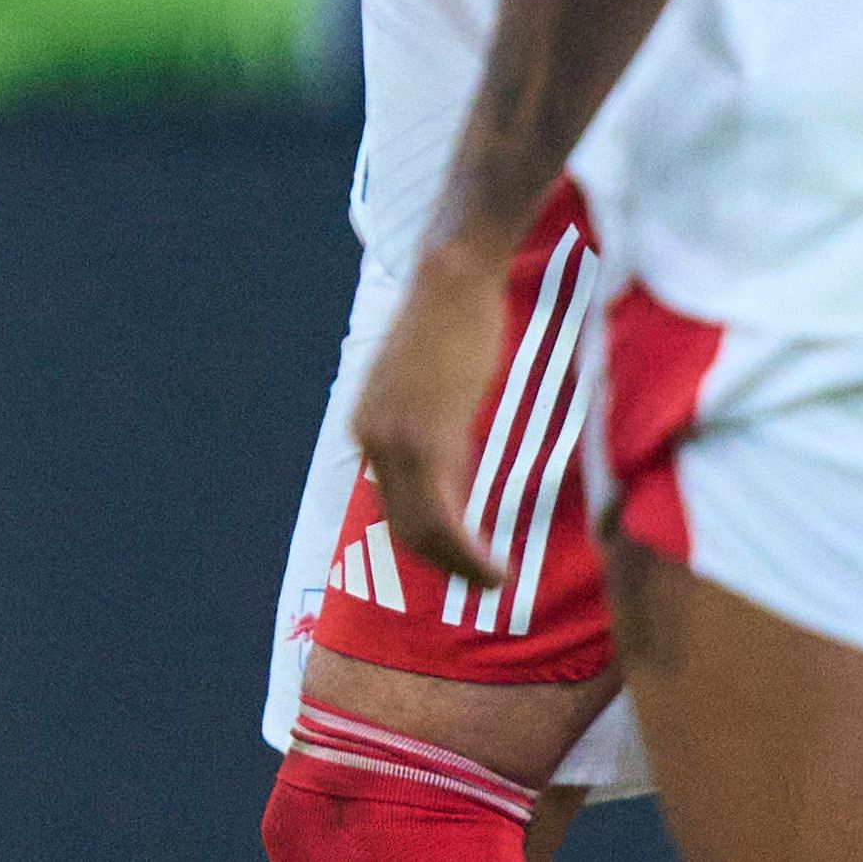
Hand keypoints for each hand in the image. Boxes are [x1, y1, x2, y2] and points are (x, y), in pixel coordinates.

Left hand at [350, 228, 519, 592]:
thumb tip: (455, 467)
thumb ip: (431, 425)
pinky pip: (445, 518)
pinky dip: (470, 553)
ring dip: (460, 567)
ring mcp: (394, 442)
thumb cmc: (453, 320)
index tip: (461, 559)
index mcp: (366, 426)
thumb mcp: (429, 384)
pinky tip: (496, 567)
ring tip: (495, 582)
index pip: (392, 503)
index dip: (428, 541)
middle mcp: (369, 438)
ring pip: (422, 533)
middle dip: (444, 565)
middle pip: (403, 526)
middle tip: (483, 583)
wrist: (454, 278)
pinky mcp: (426, 441)